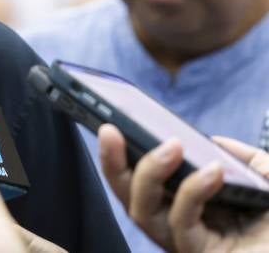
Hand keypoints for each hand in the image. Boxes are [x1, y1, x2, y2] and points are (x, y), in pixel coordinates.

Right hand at [99, 123, 268, 252]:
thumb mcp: (268, 182)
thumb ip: (247, 160)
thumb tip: (213, 145)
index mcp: (189, 208)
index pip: (141, 181)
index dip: (120, 155)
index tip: (112, 123)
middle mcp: (179, 227)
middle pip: (128, 197)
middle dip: (112, 163)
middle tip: (111, 130)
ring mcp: (186, 245)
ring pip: (142, 213)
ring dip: (149, 173)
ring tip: (172, 145)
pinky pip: (182, 225)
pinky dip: (192, 193)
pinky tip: (214, 172)